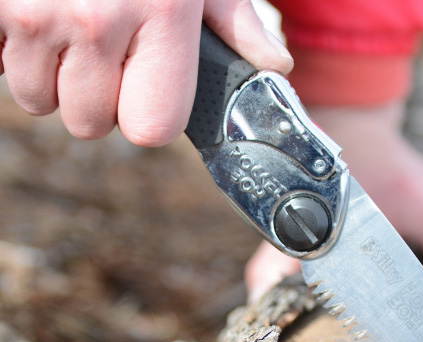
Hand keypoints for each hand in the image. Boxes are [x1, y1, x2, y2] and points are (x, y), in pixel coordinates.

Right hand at [0, 0, 292, 144]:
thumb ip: (236, 21)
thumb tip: (275, 66)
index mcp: (162, 17)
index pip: (151, 128)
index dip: (145, 118)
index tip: (143, 93)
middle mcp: (97, 18)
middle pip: (91, 123)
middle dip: (95, 100)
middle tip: (102, 54)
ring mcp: (36, 9)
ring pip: (38, 100)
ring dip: (51, 79)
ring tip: (67, 30)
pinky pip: (0, 67)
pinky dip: (14, 54)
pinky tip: (36, 17)